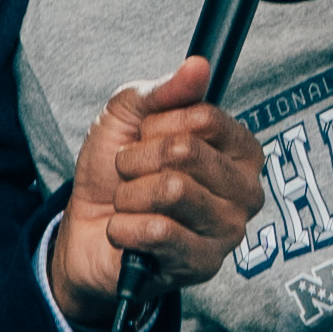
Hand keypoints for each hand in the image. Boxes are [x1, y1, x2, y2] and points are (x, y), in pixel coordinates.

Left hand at [52, 58, 264, 331]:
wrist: (86, 231)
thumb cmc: (116, 173)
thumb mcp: (129, 117)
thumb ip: (165, 90)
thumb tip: (198, 65)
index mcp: (239, 150)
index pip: (203, 117)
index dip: (156, 124)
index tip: (145, 139)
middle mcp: (245, 190)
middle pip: (186, 152)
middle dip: (137, 160)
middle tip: (131, 175)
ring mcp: (228, 231)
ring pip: (171, 191)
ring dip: (130, 194)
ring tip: (129, 203)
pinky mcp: (203, 265)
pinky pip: (158, 231)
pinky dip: (125, 227)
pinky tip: (127, 231)